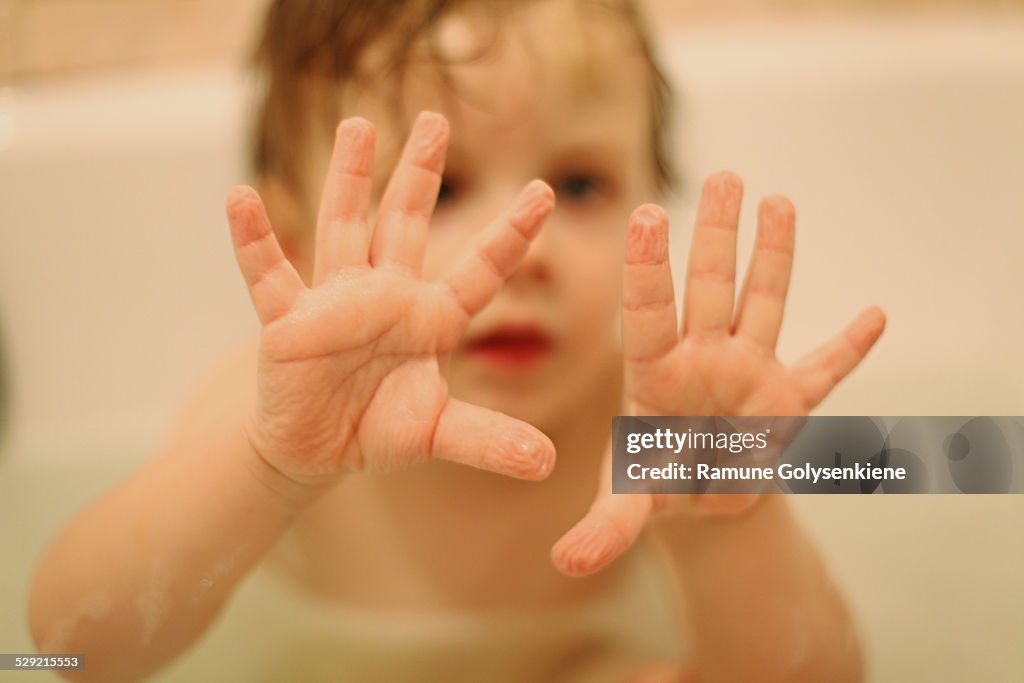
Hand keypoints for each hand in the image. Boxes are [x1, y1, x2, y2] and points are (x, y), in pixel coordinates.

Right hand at [226, 112, 555, 488]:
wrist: (315, 450)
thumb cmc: (378, 429)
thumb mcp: (439, 434)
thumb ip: (489, 440)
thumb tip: (547, 463)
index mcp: (431, 319)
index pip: (479, 269)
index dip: (510, 234)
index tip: (545, 192)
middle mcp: (386, 296)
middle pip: (406, 223)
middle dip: (421, 173)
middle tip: (436, 118)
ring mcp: (335, 302)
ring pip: (344, 227)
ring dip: (349, 178)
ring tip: (358, 126)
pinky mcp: (287, 322)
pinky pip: (269, 274)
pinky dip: (254, 240)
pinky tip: (240, 198)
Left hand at [552, 171, 885, 575]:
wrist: (698, 493)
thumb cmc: (656, 480)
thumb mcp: (631, 503)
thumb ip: (606, 527)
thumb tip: (567, 564)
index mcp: (653, 376)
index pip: (648, 314)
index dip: (647, 268)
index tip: (645, 213)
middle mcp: (701, 359)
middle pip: (709, 289)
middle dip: (716, 236)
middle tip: (724, 176)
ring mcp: (746, 372)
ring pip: (762, 304)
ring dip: (773, 257)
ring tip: (778, 201)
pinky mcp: (786, 399)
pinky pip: (823, 371)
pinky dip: (848, 349)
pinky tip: (875, 315)